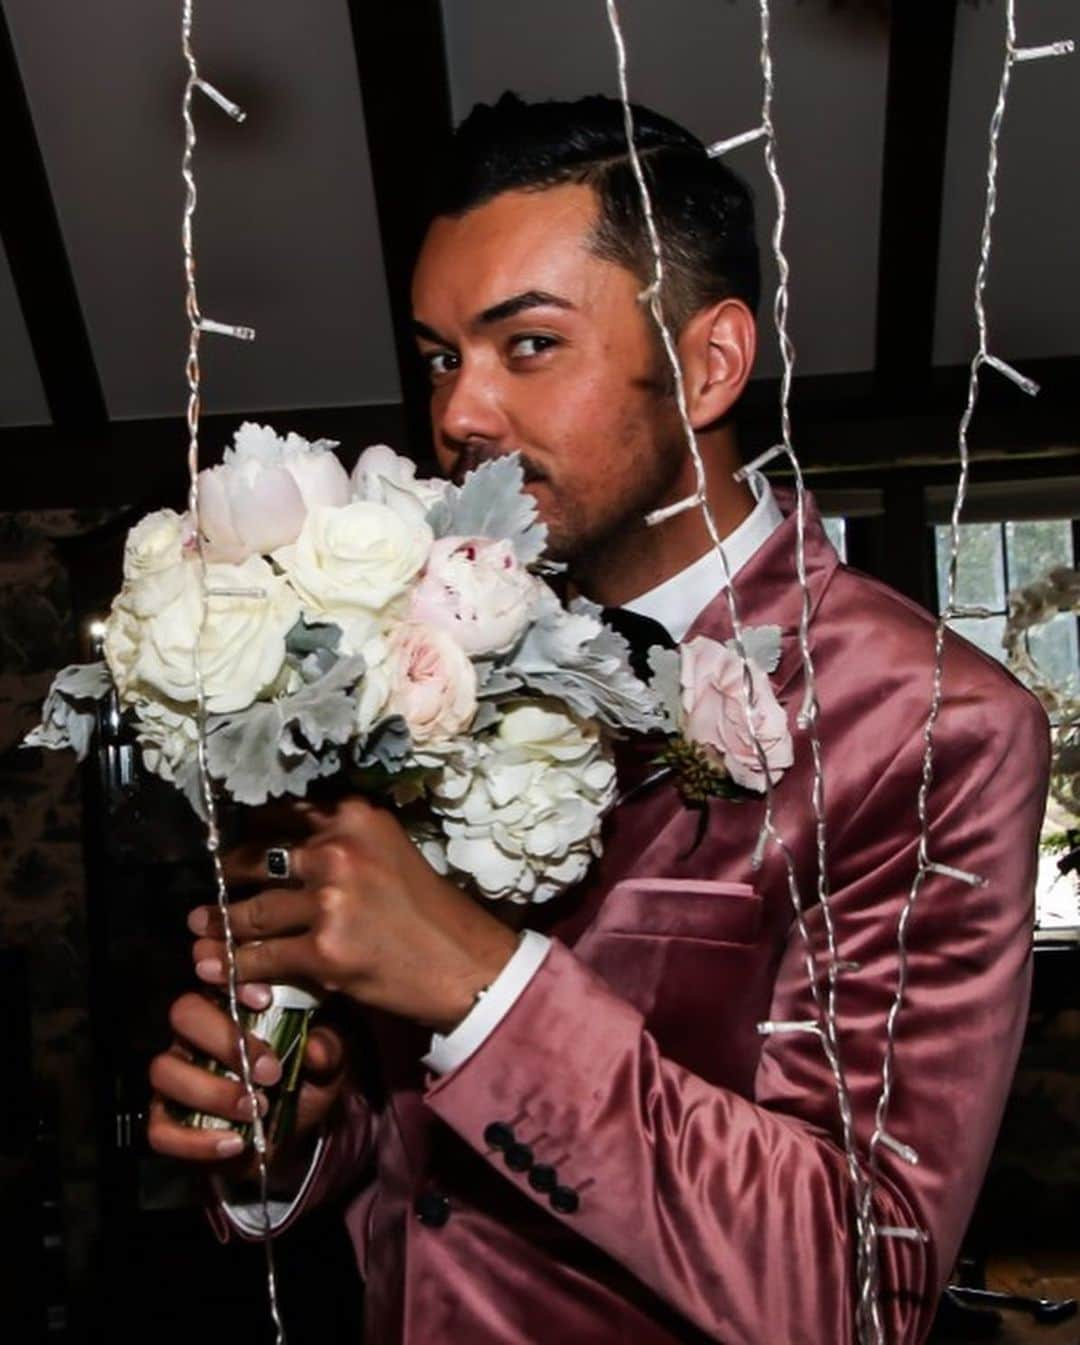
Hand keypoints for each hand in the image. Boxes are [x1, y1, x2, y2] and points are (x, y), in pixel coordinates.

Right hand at [146, 989, 344, 1180]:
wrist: (286, 1138)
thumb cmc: (302, 1082)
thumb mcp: (327, 1063)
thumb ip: (328, 1049)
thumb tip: (319, 1049)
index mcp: (230, 1006)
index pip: (217, 977)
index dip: (233, 981)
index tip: (265, 999)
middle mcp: (195, 1035)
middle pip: (184, 1013)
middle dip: (226, 1040)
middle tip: (270, 1071)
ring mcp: (176, 1076)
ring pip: (165, 1070)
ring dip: (212, 1092)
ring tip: (254, 1108)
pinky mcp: (165, 1122)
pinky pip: (159, 1129)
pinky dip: (194, 1141)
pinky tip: (233, 1143)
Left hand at [188, 798, 519, 1033]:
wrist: (462, 964)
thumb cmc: (427, 909)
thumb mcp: (387, 851)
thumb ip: (339, 840)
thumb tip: (277, 843)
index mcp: (355, 816)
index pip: (280, 811)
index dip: (247, 827)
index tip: (227, 841)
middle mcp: (339, 849)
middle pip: (257, 857)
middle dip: (228, 876)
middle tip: (211, 889)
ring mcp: (330, 899)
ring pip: (253, 910)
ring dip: (220, 923)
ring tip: (200, 928)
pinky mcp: (324, 949)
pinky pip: (262, 956)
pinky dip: (234, 965)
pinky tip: (215, 967)